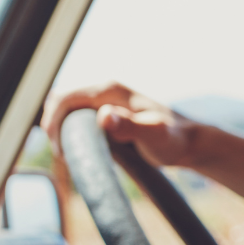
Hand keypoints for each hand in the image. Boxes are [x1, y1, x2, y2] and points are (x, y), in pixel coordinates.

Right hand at [42, 82, 201, 168]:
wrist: (189, 142)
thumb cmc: (173, 140)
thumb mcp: (152, 135)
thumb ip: (129, 125)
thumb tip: (103, 117)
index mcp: (110, 89)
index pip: (65, 98)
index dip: (54, 121)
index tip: (61, 150)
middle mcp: (105, 90)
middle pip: (61, 101)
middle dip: (55, 125)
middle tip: (65, 155)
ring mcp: (106, 101)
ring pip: (68, 109)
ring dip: (62, 129)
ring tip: (71, 154)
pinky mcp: (108, 113)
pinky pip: (78, 117)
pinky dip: (71, 131)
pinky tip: (81, 150)